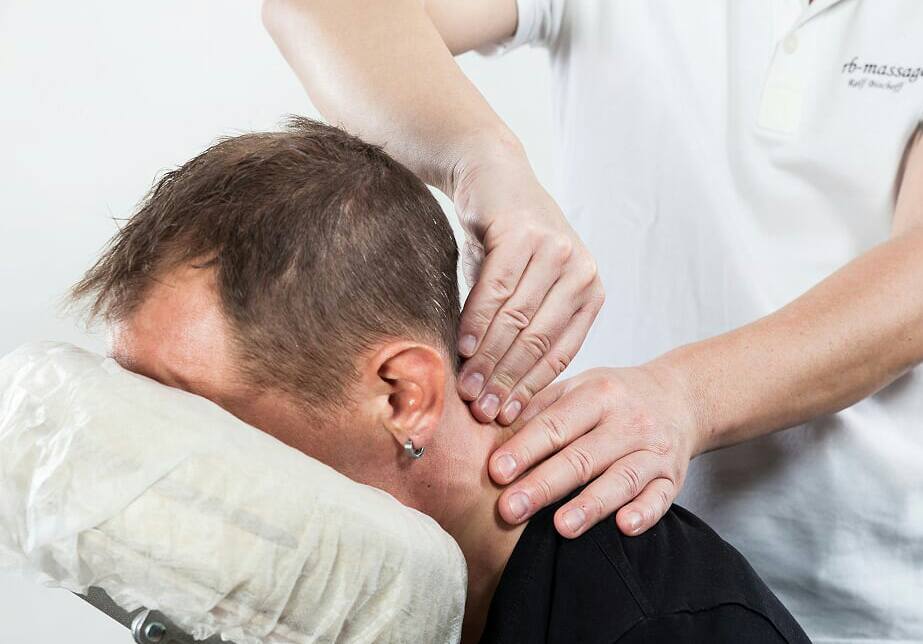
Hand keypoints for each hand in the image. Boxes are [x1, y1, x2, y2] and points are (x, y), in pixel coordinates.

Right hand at [452, 150, 603, 424]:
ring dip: (489, 360)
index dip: (531, 389)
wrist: (491, 176)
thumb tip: (496, 392)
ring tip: (467, 388)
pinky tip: (462, 348)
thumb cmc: (505, 241)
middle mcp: (580, 271)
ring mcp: (555, 250)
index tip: (505, 417)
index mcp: (588, 290)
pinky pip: (497, 290)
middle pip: (537, 341)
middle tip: (481, 410)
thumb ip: (521, 332)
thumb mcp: (524, 288)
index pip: (559, 352)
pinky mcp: (524, 234)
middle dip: (507, 381)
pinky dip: (477, 322)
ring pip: (516, 320)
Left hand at [488, 364, 703, 537]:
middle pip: (582, 456)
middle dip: (544, 484)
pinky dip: (644, 512)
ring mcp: (653, 449)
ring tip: (561, 527)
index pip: (555, 425)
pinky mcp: (672, 477)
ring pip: (622, 478)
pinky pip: (661, 498)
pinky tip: (624, 527)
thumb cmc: (613, 397)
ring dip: (591, 504)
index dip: (525, 449)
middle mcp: (628, 420)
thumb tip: (489, 426)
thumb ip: (538, 407)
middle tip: (510, 509)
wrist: (679, 396)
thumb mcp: (577, 387)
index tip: (496, 472)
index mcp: (597, 393)